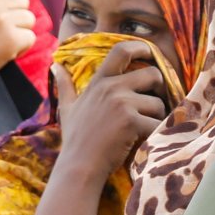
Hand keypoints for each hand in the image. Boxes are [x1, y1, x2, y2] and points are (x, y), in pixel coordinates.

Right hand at [53, 40, 167, 186]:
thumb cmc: (75, 139)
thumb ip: (65, 85)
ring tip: (143, 129)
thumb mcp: (67, 108)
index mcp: (99, 82)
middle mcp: (112, 88)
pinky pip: (158, 123)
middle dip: (159, 90)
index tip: (150, 52)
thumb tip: (55, 66)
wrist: (79, 166)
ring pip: (159, 103)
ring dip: (157, 117)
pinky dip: (156, 133)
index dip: (141, 47)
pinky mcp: (132, 122)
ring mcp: (122, 104)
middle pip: (153, 75)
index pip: (121, 51)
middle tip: (153, 105)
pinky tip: (145, 141)